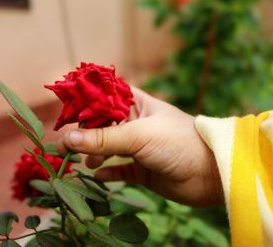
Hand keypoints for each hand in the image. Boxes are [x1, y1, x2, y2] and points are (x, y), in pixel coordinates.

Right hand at [56, 88, 222, 206]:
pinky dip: (107, 172)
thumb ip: (102, 139)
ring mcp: (139, 148)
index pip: (104, 97)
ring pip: (107, 148)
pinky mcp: (142, 170)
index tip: (62, 110)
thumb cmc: (178, 142)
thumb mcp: (139, 135)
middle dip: (83, 133)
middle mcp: (136, 124)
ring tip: (82, 161)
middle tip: (63, 145)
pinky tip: (98, 175)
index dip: (84, 101)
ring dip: (92, 154)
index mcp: (137, 105)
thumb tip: (65, 140)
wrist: (210, 173)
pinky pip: (118, 170)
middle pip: (101, 125)